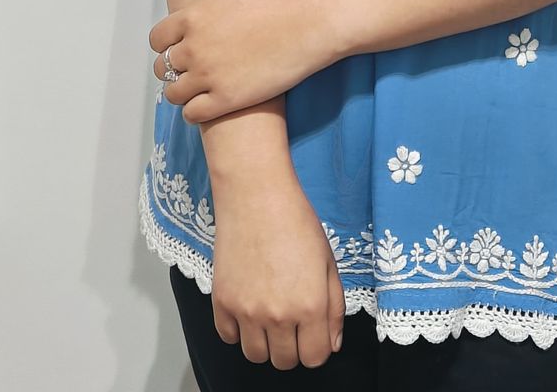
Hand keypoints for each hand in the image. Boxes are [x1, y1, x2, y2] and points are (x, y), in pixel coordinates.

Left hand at [148, 0, 343, 121]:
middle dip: (175, 65)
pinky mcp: (227, 100)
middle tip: (196, 63)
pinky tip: (212, 100)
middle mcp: (195, 48)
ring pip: (173, 93)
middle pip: (162, 67)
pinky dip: (195, 110)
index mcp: (193, 17)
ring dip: (183, 90)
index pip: (157, 39)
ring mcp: (209, 76)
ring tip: (202, 84)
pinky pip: (192, 114)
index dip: (168, 41)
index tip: (183, 42)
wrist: (314, 23)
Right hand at [210, 182, 345, 367]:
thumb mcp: (328, 261)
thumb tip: (331, 344)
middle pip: (284, 362)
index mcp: (310, 306)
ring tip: (269, 314)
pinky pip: (228, 337)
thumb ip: (334, 307)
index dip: (317, 347)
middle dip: (292, 347)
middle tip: (292, 320)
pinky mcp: (222, 302)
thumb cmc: (296, 222)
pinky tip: (248, 305)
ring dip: (265, 342)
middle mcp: (278, 315)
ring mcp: (246, 311)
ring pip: (255, 356)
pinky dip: (238, 330)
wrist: (256, 195)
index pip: (315, 358)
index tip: (313, 332)